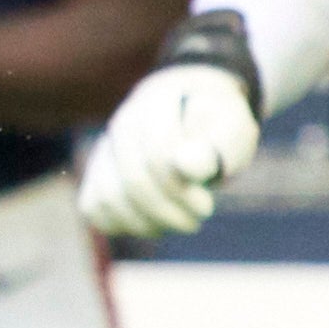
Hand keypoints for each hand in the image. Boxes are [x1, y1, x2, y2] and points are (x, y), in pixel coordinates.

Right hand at [79, 13, 263, 238]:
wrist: (200, 122)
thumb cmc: (220, 130)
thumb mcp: (233, 133)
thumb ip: (216, 147)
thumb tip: (185, 165)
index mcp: (159, 102)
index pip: (158, 156)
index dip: (181, 190)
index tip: (207, 207)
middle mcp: (124, 122)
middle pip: (134, 181)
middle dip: (169, 211)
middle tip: (198, 217)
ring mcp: (106, 147)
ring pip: (108, 198)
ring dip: (147, 223)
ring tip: (181, 222)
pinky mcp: (97, 172)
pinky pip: (95, 207)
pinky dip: (124, 224)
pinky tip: (156, 222)